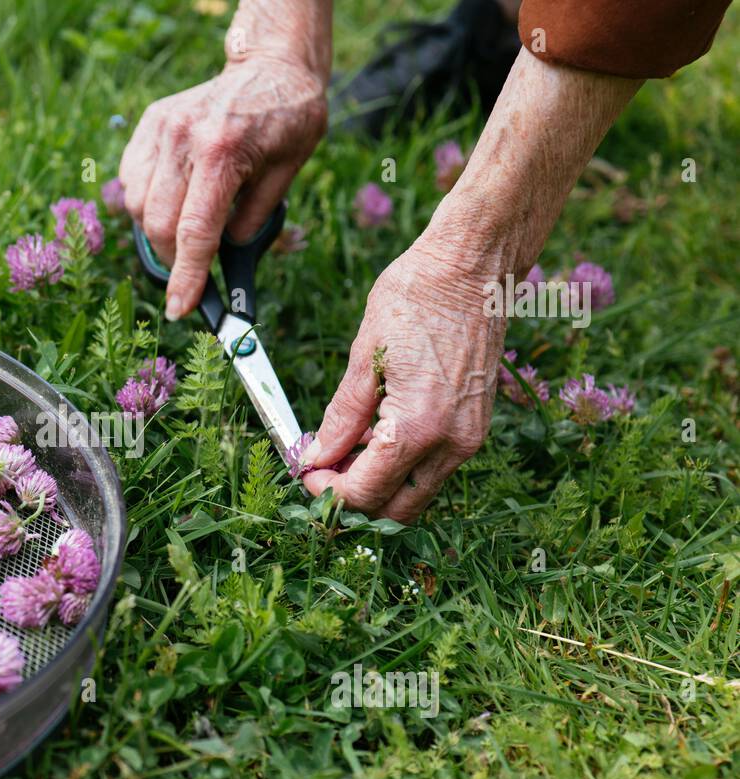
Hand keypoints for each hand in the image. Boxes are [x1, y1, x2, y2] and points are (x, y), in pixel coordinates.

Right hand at [119, 55, 326, 317]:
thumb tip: (224, 256)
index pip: (194, 232)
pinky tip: (171, 201)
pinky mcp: (150, 123)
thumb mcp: (288, 172)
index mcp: (222, 151)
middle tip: (192, 272)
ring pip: (136, 205)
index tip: (180, 309)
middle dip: (172, 260)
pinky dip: (144, 202)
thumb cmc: (289, 118)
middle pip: (157, 224)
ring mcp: (161, 127)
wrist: (272, 64)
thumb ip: (254, 218)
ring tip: (185, 232)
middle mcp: (183, 138)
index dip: (187, 278)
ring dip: (156, 232)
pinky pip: (131, 179)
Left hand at [300, 48, 643, 522]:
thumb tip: (315, 458)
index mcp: (417, 426)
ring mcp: (469, 438)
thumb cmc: (416, 296)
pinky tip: (374, 437)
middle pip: (393, 510)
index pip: (364, 493)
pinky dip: (400, 467)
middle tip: (321, 472)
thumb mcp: (364, 355)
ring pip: (415, 495)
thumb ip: (341, 418)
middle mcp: (451, 443)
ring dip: (377, 486)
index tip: (305, 471)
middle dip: (353, 501)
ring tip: (344, 449)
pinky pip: (433, 469)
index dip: (327, 492)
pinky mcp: (476, 427)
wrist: (474, 265)